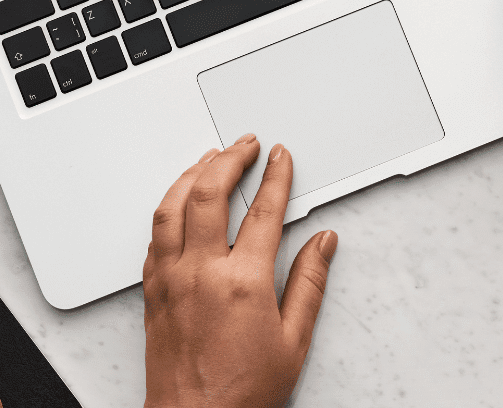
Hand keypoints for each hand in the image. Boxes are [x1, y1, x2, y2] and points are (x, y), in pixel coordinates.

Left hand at [143, 134, 336, 407]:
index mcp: (242, 281)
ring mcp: (171, 281)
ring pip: (171, 208)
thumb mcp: (293, 341)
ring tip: (209, 159)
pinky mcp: (153, 294)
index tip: (281, 157)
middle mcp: (201, 273)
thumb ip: (309, 283)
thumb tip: (323, 242)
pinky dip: (168, 209)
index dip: (276, 176)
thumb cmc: (241, 392)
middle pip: (209, 194)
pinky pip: (154, 237)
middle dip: (230, 159)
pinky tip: (178, 203)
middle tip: (245, 145)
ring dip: (191, 175)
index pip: (262, 210)